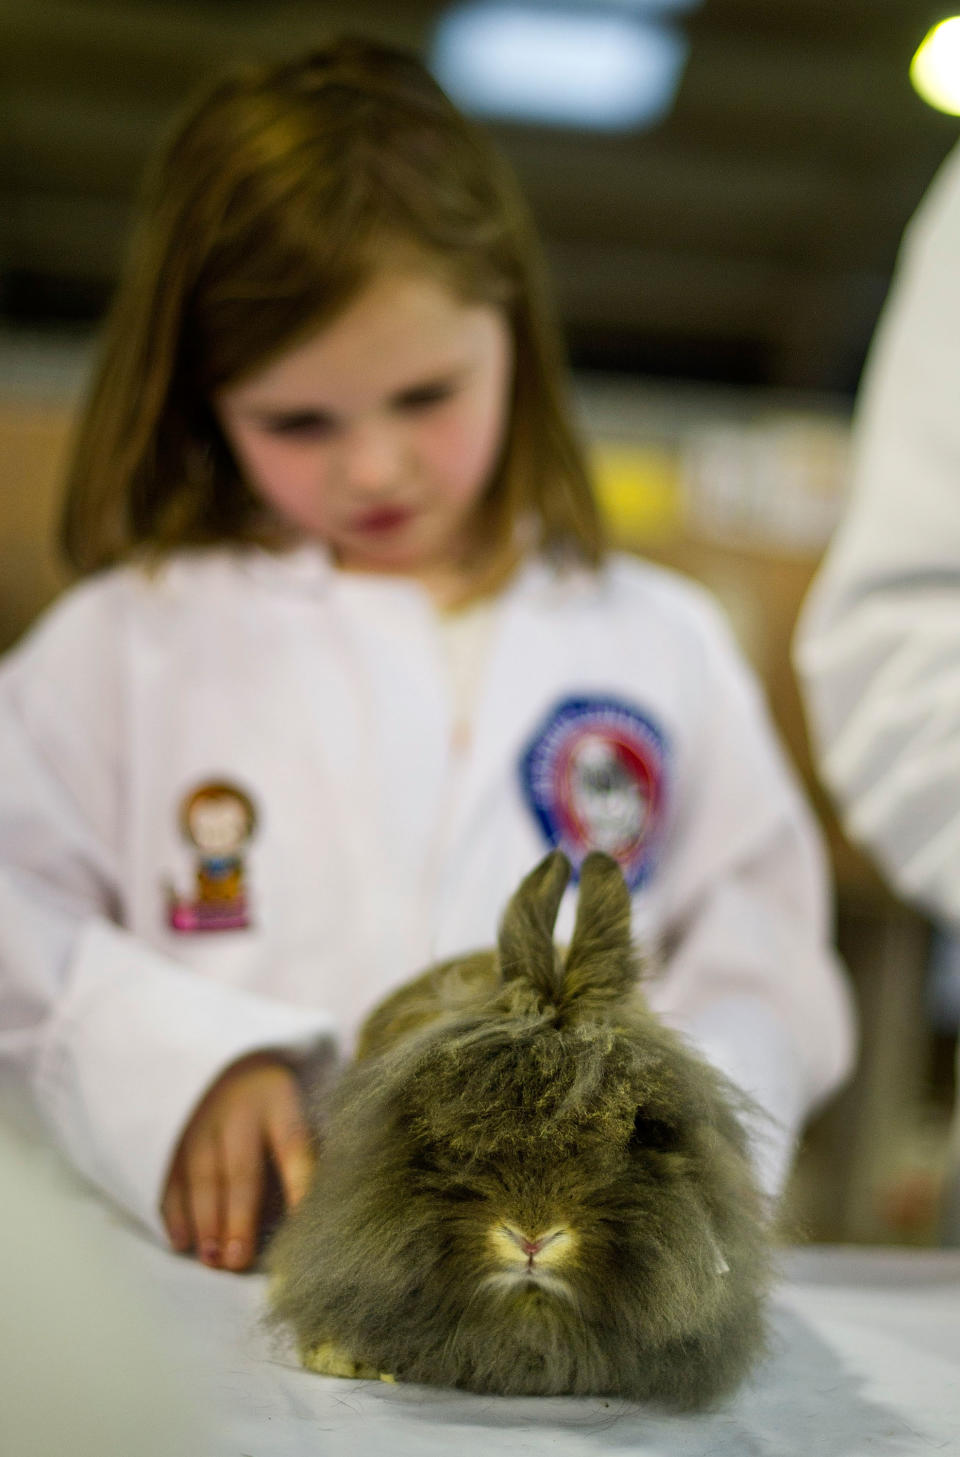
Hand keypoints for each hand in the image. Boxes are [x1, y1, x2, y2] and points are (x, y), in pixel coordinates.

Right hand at [161, 1052, 314, 1270]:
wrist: (232, 1059)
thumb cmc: (276, 1103)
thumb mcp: (298, 1111)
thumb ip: (299, 1160)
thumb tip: (300, 1223)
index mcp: (282, 1100)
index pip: (295, 1146)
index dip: (300, 1186)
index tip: (306, 1226)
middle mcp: (241, 1108)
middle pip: (241, 1168)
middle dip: (238, 1217)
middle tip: (238, 1260)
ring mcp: (202, 1118)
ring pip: (202, 1175)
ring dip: (205, 1221)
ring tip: (211, 1259)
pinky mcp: (175, 1131)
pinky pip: (172, 1175)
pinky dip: (175, 1211)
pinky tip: (182, 1241)